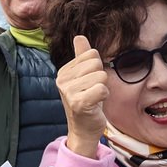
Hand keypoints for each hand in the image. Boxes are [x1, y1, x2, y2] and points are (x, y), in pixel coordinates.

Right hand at [57, 35, 108, 157]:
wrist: (83, 129)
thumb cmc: (86, 101)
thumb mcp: (83, 77)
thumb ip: (81, 57)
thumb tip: (79, 36)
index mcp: (64, 71)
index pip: (91, 54)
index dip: (97, 68)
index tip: (89, 83)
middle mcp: (62, 80)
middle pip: (96, 64)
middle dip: (101, 78)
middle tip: (93, 92)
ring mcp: (69, 92)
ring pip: (101, 76)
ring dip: (103, 88)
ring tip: (93, 98)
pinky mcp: (78, 103)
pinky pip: (102, 89)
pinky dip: (103, 97)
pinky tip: (95, 104)